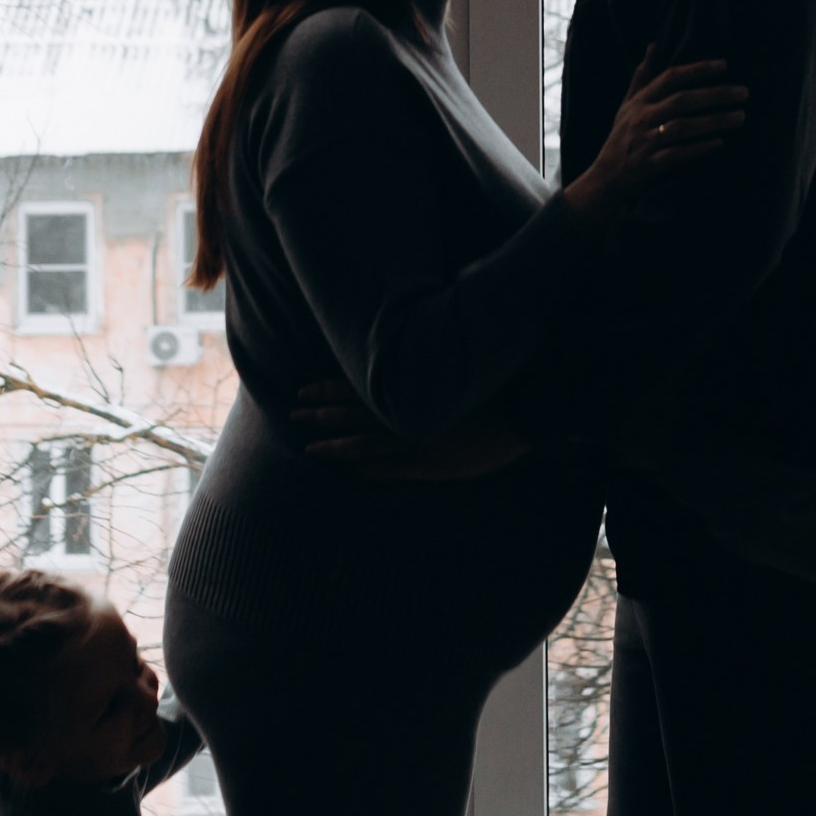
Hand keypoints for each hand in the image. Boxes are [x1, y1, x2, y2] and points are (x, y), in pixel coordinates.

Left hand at [293, 373, 528, 479]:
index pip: (354, 384)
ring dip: (332, 446)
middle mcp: (403, 411)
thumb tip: (404, 344)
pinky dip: (364, 470)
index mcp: (407, 383)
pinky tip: (345, 472)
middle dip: (319, 415)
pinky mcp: (429, 462)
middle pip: (350, 414)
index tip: (303, 389)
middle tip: (292, 416)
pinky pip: (387, 469)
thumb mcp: (453, 355)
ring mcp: (414, 439)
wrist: (522, 406)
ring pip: (360, 444)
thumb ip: (424, 354)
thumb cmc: (491, 378)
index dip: (326, 388)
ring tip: (307, 448)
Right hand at [564, 46, 747, 230]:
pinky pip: (678, 154)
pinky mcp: (650, 164)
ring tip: (740, 117)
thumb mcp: (628, 104)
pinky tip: (719, 143)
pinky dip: (699, 148)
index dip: (697, 69)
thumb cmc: (623, 136)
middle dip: (715, 95)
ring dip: (713, 121)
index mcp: (640, 101)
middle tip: (744, 93)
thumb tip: (653, 45)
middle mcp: (642, 117)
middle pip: (682, 100)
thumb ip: (643, 76)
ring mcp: (646, 141)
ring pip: (683, 127)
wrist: (606, 177)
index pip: (671, 77)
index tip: (725, 65)